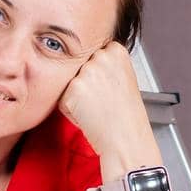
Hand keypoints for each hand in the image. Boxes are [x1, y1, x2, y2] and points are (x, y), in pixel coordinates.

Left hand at [56, 42, 151, 157]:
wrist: (126, 138)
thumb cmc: (127, 115)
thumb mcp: (124, 78)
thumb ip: (107, 65)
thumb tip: (87, 60)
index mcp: (117, 51)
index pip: (94, 54)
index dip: (99, 75)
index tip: (110, 87)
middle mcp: (101, 57)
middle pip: (81, 67)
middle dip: (86, 84)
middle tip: (103, 100)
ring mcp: (86, 71)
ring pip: (70, 82)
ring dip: (77, 97)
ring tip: (98, 108)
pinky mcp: (73, 88)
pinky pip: (63, 98)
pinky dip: (71, 110)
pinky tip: (89, 114)